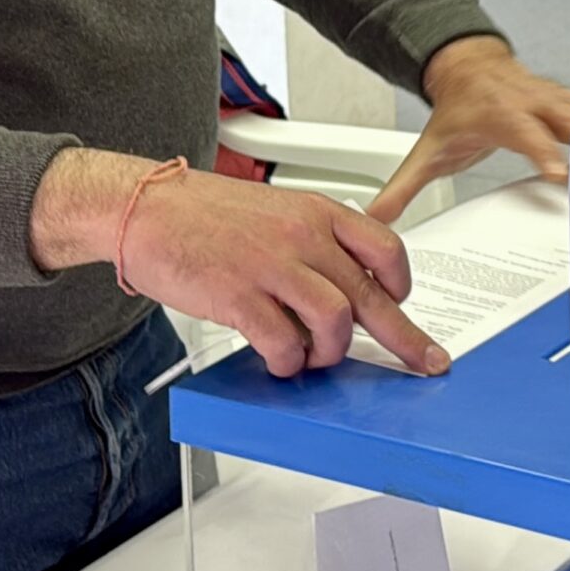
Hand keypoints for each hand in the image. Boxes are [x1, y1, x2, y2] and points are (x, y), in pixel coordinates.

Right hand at [32, 151, 446, 377]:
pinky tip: (279, 360)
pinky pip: (284, 343)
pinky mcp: (240, 297)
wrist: (145, 208)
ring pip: (335, 322)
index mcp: (316, 212)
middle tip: (425, 360)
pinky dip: (288, 362)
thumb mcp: (275, 211)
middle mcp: (303, 237)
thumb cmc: (203, 213)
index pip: (385, 248)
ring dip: (330, 352)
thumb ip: (311, 242)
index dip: (400, 285)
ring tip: (312, 357)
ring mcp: (273, 266)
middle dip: (403, 337)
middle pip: (371, 294)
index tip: (404, 305)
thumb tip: (341, 286)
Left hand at [373, 37, 569, 223]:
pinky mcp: (569, 100)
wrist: (471, 67)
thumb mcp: (428, 149)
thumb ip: (403, 187)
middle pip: (568, 119)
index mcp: (501, 115)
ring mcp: (553, 99)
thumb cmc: (456, 110)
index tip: (562, 173)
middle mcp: (531, 103)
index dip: (544, 152)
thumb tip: (375, 216)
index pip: (525, 134)